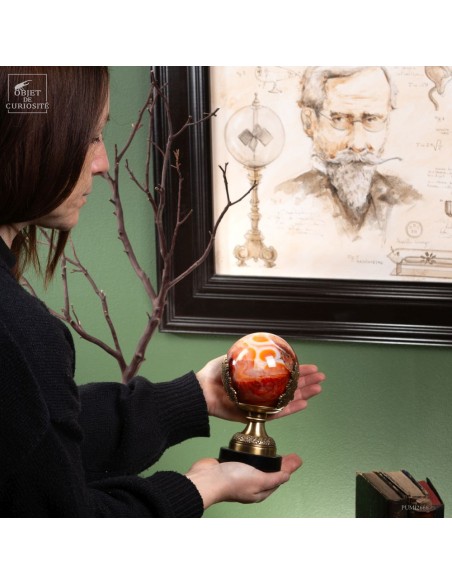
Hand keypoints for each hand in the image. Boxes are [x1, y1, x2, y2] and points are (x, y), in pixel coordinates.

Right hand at [185, 454, 301, 508]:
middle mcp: (251, 484)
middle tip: (290, 454)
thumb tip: (288, 476)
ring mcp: (240, 475)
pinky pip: (245, 460)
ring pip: (257, 466)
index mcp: (259, 491)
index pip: (278, 479)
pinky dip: (251, 454)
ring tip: (273, 450)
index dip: (288, 469)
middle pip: (269, 472)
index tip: (295, 458)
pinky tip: (252, 447)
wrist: (207, 477)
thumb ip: (274, 478)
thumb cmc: (231, 481)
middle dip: (280, 463)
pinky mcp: (231, 465)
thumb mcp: (259, 480)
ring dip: (265, 458)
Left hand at [196, 355, 324, 421]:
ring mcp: (261, 404)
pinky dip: (291, 408)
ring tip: (318, 388)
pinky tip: (304, 403)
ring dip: (304, 394)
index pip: (282, 374)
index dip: (298, 371)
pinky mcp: (257, 416)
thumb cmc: (213, 375)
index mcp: (258, 379)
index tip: (312, 367)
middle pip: (289, 387)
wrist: (202, 392)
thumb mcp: (232, 358)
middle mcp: (262, 392)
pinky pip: (277, 413)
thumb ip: (247, 354)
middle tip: (321, 378)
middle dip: (307, 382)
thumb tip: (262, 344)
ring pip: (288, 399)